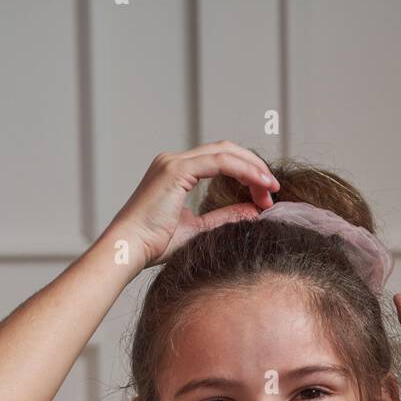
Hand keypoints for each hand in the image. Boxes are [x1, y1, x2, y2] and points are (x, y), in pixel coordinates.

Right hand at [110, 142, 279, 267]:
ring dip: (252, 169)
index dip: (247, 174)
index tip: (265, 197)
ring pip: (225, 152)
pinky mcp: (174, 170)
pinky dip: (242, 170)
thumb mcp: (198, 230)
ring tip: (271, 189)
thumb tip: (255, 211)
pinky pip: (218, 162)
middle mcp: (174, 161)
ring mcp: (173, 162)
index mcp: (176, 172)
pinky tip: (259, 185)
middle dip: (254, 168)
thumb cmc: (153, 246)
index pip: (221, 161)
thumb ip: (224, 217)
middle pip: (226, 151)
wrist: (127, 250)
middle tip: (273, 191)